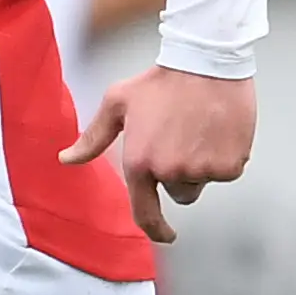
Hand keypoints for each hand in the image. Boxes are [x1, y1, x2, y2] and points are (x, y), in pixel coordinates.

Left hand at [61, 64, 254, 244]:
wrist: (206, 61)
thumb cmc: (160, 80)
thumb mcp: (118, 103)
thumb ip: (93, 138)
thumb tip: (66, 159)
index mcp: (140, 163)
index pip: (145, 213)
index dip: (157, 229)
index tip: (166, 234)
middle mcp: (170, 172)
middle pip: (179, 192)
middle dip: (181, 172)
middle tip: (182, 136)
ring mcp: (202, 170)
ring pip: (203, 181)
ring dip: (202, 164)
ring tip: (200, 128)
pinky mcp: (229, 165)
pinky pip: (227, 171)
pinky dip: (226, 155)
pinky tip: (220, 128)